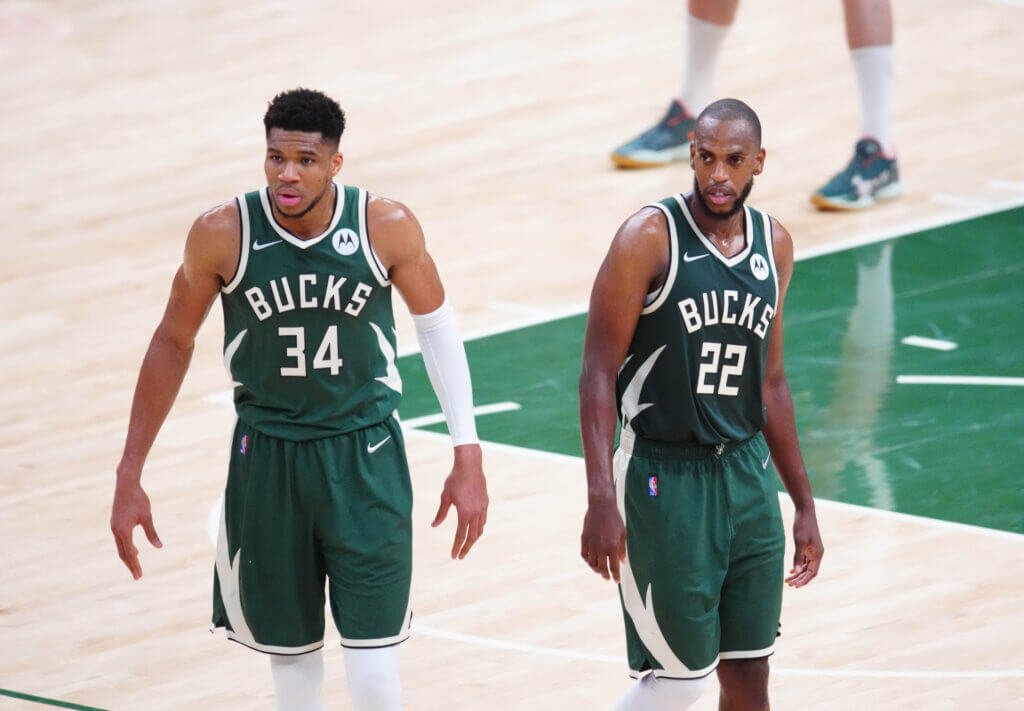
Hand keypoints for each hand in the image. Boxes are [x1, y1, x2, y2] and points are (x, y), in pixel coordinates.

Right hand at [111, 480, 161, 579]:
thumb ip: (152, 533)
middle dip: (131, 565)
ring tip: (136, 566)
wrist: (126, 485)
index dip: (135, 564)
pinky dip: (125, 548)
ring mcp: (114, 527)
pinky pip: (120, 540)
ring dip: (127, 558)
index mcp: (123, 530)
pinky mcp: (115, 524)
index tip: (139, 575)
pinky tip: (133, 551)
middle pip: (122, 553)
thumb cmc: (138, 499)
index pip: (129, 552)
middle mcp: (116, 531)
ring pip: (120, 547)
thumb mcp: (147, 516)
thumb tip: (159, 547)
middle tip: (138, 577)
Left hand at [432, 444, 487, 558]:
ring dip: (474, 539)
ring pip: (480, 529)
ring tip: (467, 545)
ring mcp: (482, 508)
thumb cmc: (454, 480)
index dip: (456, 547)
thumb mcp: (445, 496)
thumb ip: (441, 513)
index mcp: (464, 513)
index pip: (460, 535)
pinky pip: (484, 520)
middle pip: (473, 536)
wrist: (470, 465)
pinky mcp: (486, 502)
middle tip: (460, 556)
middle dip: (466, 548)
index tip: (453, 556)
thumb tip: (434, 526)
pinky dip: (479, 527)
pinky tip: (474, 528)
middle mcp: (476, 513)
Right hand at [581, 497, 625, 581]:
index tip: (616, 581)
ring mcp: (591, 544)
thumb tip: (622, 562)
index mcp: (613, 546)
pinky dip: (587, 560)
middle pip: (601, 568)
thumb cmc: (614, 519)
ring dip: (596, 569)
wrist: (601, 506)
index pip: (614, 567)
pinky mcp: (584, 539)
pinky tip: (591, 560)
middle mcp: (601, 547)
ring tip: (599, 570)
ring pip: (591, 563)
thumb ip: (622, 549)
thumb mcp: (623, 534)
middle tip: (607, 577)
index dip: (615, 576)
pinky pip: (584, 555)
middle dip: (605, 575)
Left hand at [785, 507, 822, 587]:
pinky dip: (798, 566)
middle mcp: (817, 554)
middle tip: (788, 584)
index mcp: (818, 554)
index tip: (795, 586)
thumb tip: (797, 571)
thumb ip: (798, 557)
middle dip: (799, 579)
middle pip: (809, 571)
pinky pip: (804, 561)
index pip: (812, 573)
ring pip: (806, 566)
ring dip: (798, 574)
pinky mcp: (808, 547)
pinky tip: (791, 571)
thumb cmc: (802, 526)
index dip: (804, 580)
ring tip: (787, 580)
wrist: (805, 512)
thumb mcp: (799, 541)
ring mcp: (813, 551)